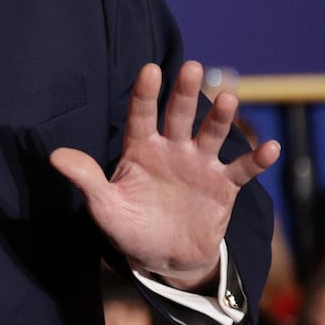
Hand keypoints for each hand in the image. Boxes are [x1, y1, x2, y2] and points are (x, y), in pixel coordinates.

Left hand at [51, 61, 279, 290]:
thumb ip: (86, 178)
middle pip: (179, 115)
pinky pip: (242, 170)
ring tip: (227, 98)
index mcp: (140, 149)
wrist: (162, 257)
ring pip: (212, 135)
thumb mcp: (104, 205)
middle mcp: (172, 150)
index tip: (149, 69)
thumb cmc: (129, 227)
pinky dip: (257, 160)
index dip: (145, 93)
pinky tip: (270, 148)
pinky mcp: (224, 186)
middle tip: (191, 67)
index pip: (141, 115)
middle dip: (185, 93)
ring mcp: (200, 165)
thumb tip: (54, 156)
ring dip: (220, 117)